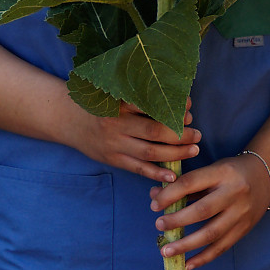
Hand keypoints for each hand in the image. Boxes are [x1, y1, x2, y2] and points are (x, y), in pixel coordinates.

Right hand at [64, 101, 199, 182]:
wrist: (71, 119)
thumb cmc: (104, 103)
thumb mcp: (119, 93)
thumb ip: (146, 98)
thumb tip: (183, 105)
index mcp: (121, 103)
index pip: (153, 107)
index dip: (174, 110)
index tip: (189, 110)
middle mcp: (117, 124)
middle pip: (155, 131)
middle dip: (180, 134)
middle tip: (197, 134)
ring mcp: (114, 144)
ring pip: (150, 152)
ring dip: (175, 153)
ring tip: (193, 150)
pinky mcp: (112, 159)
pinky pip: (138, 168)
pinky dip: (156, 174)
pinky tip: (172, 176)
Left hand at [149, 152, 269, 268]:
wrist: (266, 176)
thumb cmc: (230, 173)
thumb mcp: (211, 171)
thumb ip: (184, 185)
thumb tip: (154, 197)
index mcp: (223, 173)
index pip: (191, 183)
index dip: (169, 195)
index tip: (154, 206)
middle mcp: (235, 192)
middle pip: (202, 211)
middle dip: (177, 221)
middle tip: (159, 226)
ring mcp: (242, 213)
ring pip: (212, 233)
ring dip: (186, 245)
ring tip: (165, 251)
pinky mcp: (245, 228)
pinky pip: (222, 247)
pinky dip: (203, 258)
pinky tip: (187, 264)